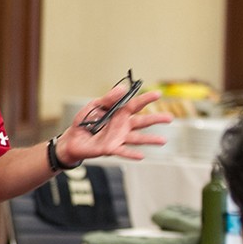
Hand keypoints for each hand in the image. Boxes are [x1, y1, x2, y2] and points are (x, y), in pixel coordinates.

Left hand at [57, 85, 171, 162]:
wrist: (72, 138)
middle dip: (156, 119)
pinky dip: (132, 153)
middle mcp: (123, 126)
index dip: (146, 99)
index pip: (135, 105)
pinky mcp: (111, 148)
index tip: (158, 94)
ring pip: (137, 138)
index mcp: (119, 113)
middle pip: (142, 122)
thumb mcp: (95, 106)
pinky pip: (123, 151)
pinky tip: (142, 155)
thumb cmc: (85, 121)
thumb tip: (122, 88)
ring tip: (163, 140)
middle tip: (170, 118)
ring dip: (150, 139)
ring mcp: (118, 138)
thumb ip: (108, 99)